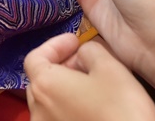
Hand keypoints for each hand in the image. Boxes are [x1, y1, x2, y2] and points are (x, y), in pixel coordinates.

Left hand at [25, 34, 154, 120]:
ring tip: (91, 83)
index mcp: (44, 86)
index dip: (55, 44)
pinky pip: (57, 118)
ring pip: (49, 101)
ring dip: (65, 87)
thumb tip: (82, 53)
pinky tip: (91, 107)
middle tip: (84, 60)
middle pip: (40, 79)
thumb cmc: (120, 108)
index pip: (35, 57)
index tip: (76, 40)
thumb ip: (90, 50)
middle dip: (61, 65)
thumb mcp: (110, 68)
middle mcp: (38, 110)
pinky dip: (68, 107)